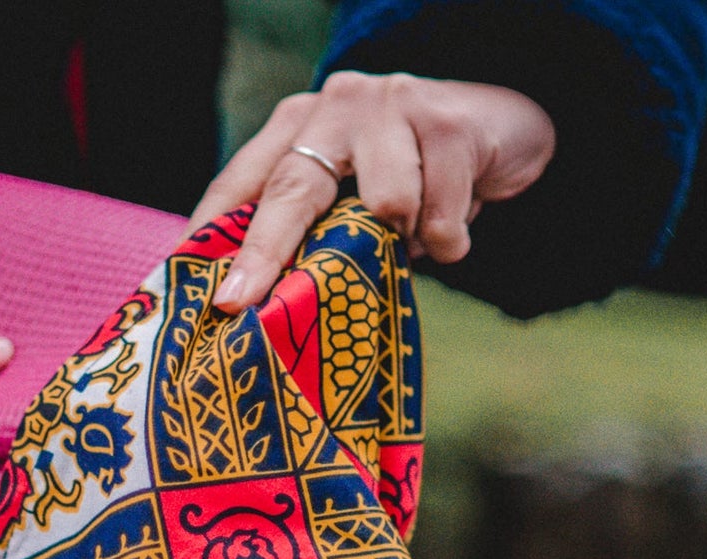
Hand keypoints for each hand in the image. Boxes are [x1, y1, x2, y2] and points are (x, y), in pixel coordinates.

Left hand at [191, 72, 555, 312]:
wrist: (505, 125)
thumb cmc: (415, 173)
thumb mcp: (355, 193)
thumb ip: (315, 229)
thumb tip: (266, 305)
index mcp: (299, 123)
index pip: (242, 182)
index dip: (214, 237)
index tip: (201, 294)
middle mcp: (336, 106)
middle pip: (292, 189)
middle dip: (265, 253)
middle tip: (242, 303)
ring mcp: (393, 107)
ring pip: (384, 206)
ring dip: (405, 241)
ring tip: (418, 237)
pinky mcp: (448, 123)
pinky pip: (439, 214)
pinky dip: (450, 239)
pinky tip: (455, 226)